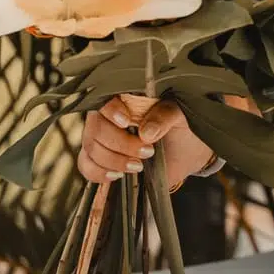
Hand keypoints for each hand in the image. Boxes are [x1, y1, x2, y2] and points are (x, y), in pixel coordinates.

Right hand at [78, 94, 214, 191]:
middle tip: (147, 152)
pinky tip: (117, 175)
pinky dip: (98, 173)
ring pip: (91, 148)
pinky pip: (86, 165)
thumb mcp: (181, 115)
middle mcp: (108, 116)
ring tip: (138, 166)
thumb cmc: (182, 126)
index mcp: (126, 98)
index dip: (111, 111)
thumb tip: (146, 131)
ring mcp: (102, 138)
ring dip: (113, 161)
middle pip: (96, 128)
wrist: (187, 152)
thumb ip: (166, 115)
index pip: (106, 99)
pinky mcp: (100, 159)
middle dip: (120, 144)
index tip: (126, 122)